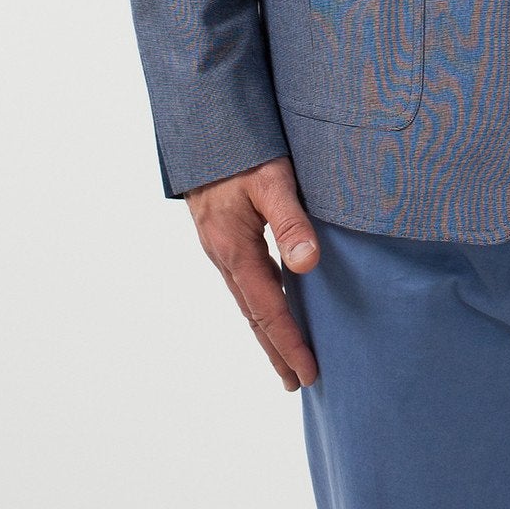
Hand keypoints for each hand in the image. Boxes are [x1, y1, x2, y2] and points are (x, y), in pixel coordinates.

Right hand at [184, 155, 320, 389]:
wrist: (201, 129)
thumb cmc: (241, 150)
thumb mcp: (271, 180)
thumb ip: (290, 220)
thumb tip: (308, 264)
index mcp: (234, 249)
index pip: (268, 309)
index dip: (289, 343)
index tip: (308, 372)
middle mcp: (224, 256)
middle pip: (254, 314)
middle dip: (276, 349)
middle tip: (297, 382)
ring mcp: (220, 247)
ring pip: (247, 299)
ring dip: (268, 330)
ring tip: (286, 356)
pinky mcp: (223, 236)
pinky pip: (244, 280)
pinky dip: (260, 303)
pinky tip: (272, 304)